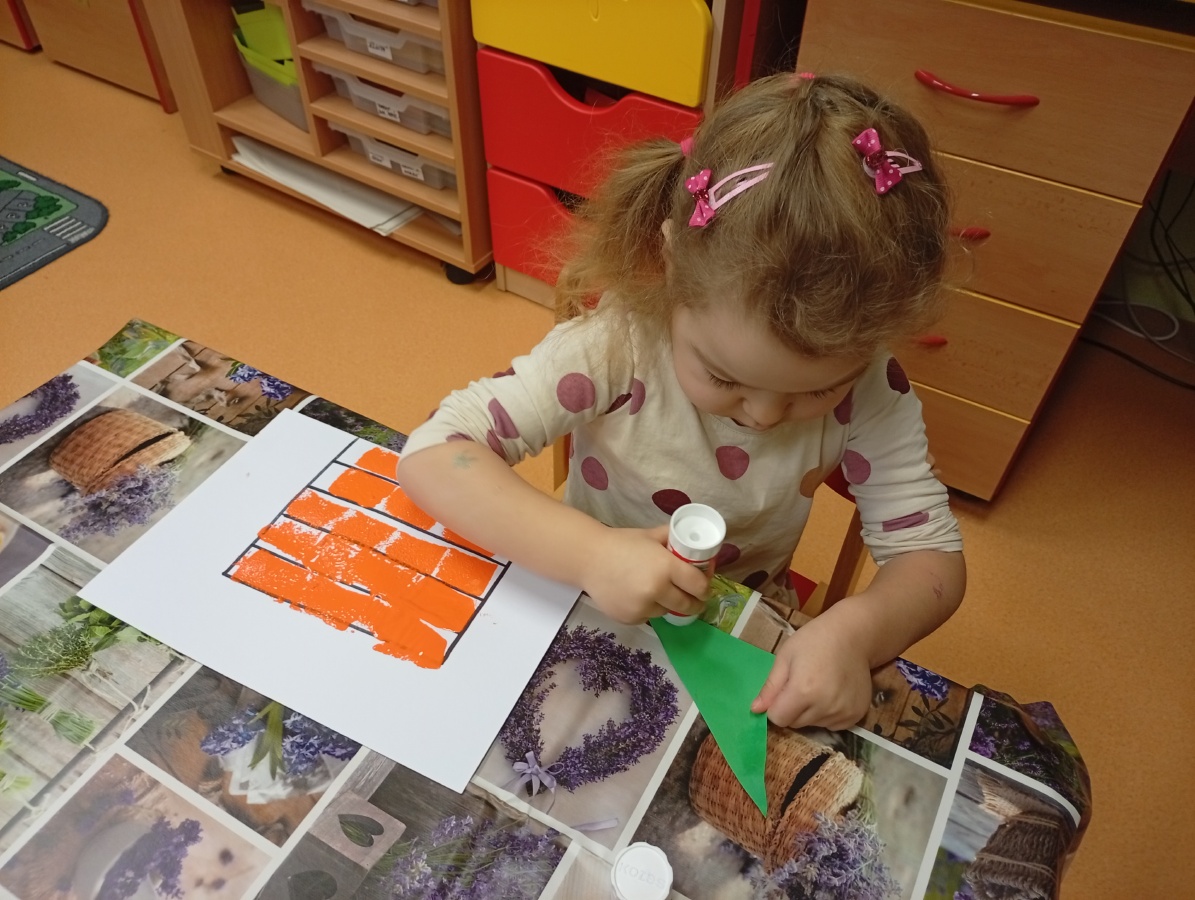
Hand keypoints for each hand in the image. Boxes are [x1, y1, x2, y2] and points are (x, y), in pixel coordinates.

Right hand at [580, 526, 708, 624]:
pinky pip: (648, 616)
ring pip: (666, 611)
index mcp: (666, 566)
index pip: (698, 585)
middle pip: (687, 605)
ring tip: (658, 593)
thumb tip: (693, 542)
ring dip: (668, 605)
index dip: (705, 588)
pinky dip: (648, 609)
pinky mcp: (630, 618)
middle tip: (694, 599)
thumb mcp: (650, 535)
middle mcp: (657, 589)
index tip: (704, 588)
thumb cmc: (621, 543)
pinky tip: (639, 596)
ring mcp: (643, 606)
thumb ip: (672, 538)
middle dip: (694, 603)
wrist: (588, 558)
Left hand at [750, 613, 872, 729]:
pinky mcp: (856, 715)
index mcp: (803, 691)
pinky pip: (833, 725)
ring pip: (814, 724)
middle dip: (793, 709)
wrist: (852, 636)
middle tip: (802, 684)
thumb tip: (755, 710)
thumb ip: (771, 686)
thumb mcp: (785, 657)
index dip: (776, 707)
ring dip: (811, 712)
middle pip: (796, 723)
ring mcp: (843, 713)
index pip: (778, 718)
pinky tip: (833, 694)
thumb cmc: (814, 641)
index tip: (783, 692)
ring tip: (819, 686)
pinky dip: (828, 715)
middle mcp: (824, 707)